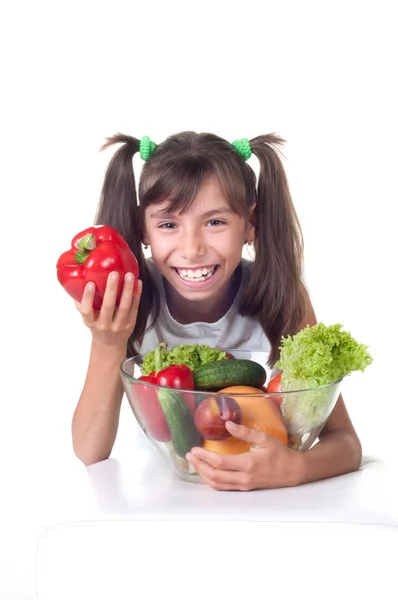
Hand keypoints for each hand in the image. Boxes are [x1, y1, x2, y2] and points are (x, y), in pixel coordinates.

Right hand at [75, 271, 141, 346]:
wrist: (110, 344)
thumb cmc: (97, 326)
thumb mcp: (88, 318)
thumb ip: (82, 303)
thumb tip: (76, 282)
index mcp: (91, 322)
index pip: (86, 311)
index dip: (87, 297)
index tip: (90, 284)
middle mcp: (104, 325)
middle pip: (108, 307)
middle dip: (111, 289)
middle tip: (114, 274)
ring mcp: (119, 325)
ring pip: (124, 307)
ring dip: (127, 290)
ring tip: (129, 275)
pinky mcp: (130, 324)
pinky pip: (134, 308)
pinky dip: (136, 294)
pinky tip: (138, 283)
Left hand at [186, 421, 301, 490]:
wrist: (293, 472)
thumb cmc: (279, 453)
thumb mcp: (264, 439)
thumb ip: (245, 432)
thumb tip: (227, 423)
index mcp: (248, 464)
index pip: (220, 462)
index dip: (204, 456)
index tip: (195, 449)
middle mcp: (244, 477)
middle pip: (214, 475)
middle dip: (199, 466)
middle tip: (190, 456)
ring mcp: (244, 485)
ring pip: (217, 484)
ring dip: (203, 474)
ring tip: (195, 463)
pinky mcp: (245, 488)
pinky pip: (224, 487)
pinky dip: (212, 480)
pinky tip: (207, 472)